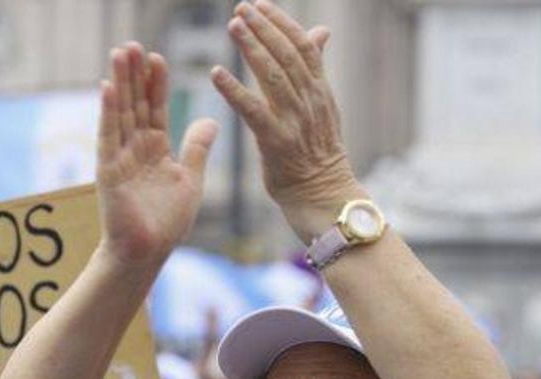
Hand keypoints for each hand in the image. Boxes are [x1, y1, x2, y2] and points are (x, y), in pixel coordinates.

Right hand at [97, 43, 217, 266]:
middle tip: (134, 44)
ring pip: (120, 113)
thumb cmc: (167, 222)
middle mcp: (135, 148)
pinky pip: (108, 136)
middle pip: (135, 104)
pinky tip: (107, 87)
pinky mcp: (108, 170)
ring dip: (120, 83)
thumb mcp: (190, 179)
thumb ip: (197, 149)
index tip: (158, 58)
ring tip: (120, 53)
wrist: (148, 252)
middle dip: (135, 75)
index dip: (156, 84)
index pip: (156, 108)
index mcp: (156, 149)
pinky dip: (108, 112)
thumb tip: (210, 120)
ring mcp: (120, 157)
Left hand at [210, 1, 361, 241]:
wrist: (324, 196)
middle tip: (240, 8)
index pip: (304, 45)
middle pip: (287, 54)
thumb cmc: (318, 154)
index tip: (260, 4)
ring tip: (232, 26)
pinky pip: (253, 110)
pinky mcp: (276, 142)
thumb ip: (315, 70)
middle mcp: (310, 101)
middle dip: (263, 28)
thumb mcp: (323, 107)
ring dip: (251, 48)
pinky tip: (216, 74)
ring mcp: (295, 121)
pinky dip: (234, 90)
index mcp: (321, 91)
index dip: (281, 22)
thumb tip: (320, 32)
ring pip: (272, 75)